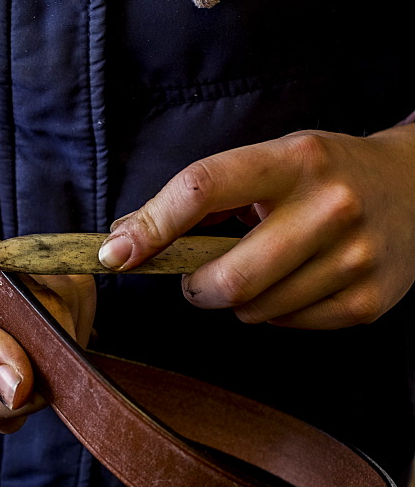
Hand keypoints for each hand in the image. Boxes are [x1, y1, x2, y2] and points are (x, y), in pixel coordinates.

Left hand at [98, 124, 414, 328]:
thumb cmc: (327, 175)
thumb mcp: (273, 163)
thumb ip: (204, 197)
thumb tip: (125, 238)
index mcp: (296, 160)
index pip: (204, 188)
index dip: (152, 226)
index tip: (117, 253)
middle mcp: (331, 207)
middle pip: (229, 277)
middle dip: (197, 288)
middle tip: (198, 280)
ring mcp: (354, 259)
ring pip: (255, 310)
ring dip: (239, 301)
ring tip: (264, 270)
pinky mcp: (368, 301)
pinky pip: (289, 326)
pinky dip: (277, 312)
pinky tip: (297, 283)